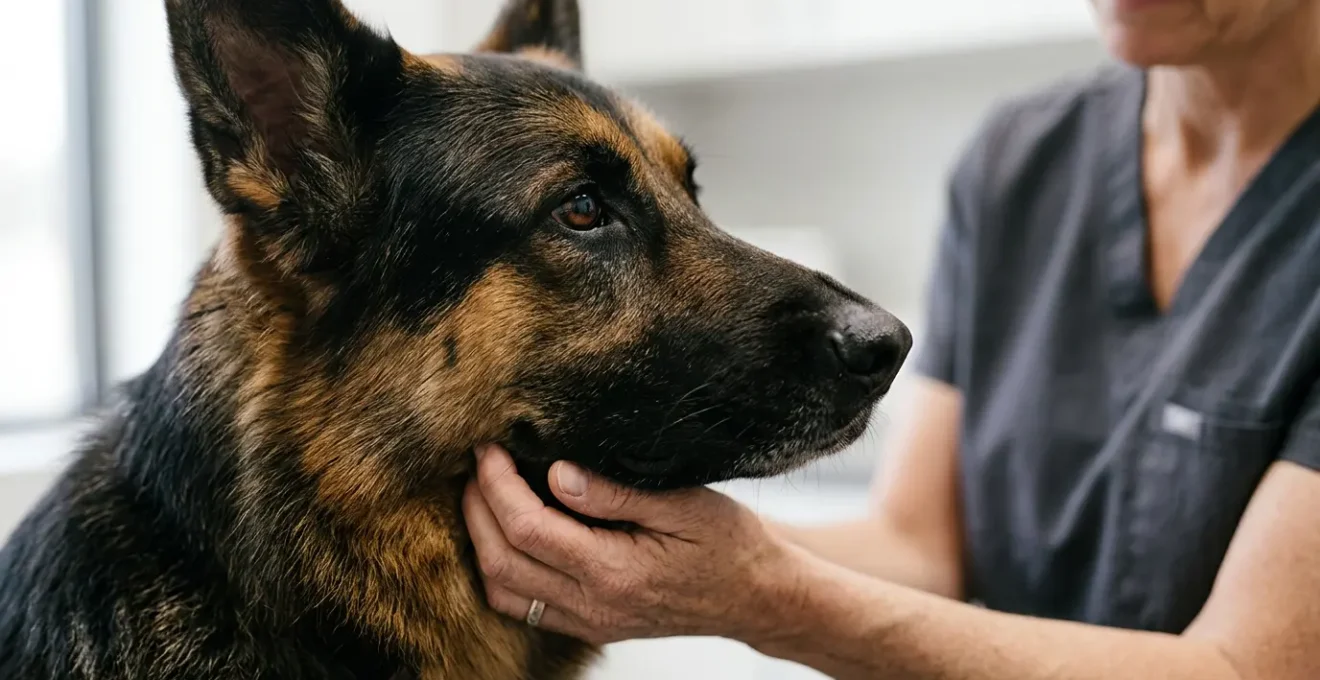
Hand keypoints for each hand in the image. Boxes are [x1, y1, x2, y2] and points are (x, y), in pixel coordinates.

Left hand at [462, 444, 798, 645]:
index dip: (497, 485)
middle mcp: (594, 606)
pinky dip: (501, 569)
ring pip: (504, 590)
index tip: (489, 448)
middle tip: (476, 463)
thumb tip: (556, 474)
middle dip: (477, 508)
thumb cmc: (729, 544)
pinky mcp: (590, 625)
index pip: (528, 529)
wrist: (756, 596)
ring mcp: (589, 622)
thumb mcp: (684, 504)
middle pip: (502, 562)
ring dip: (482, 541)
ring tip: (482, 493)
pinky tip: (505, 532)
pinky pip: (523, 605)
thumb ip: (616, 493)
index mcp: (614, 573)